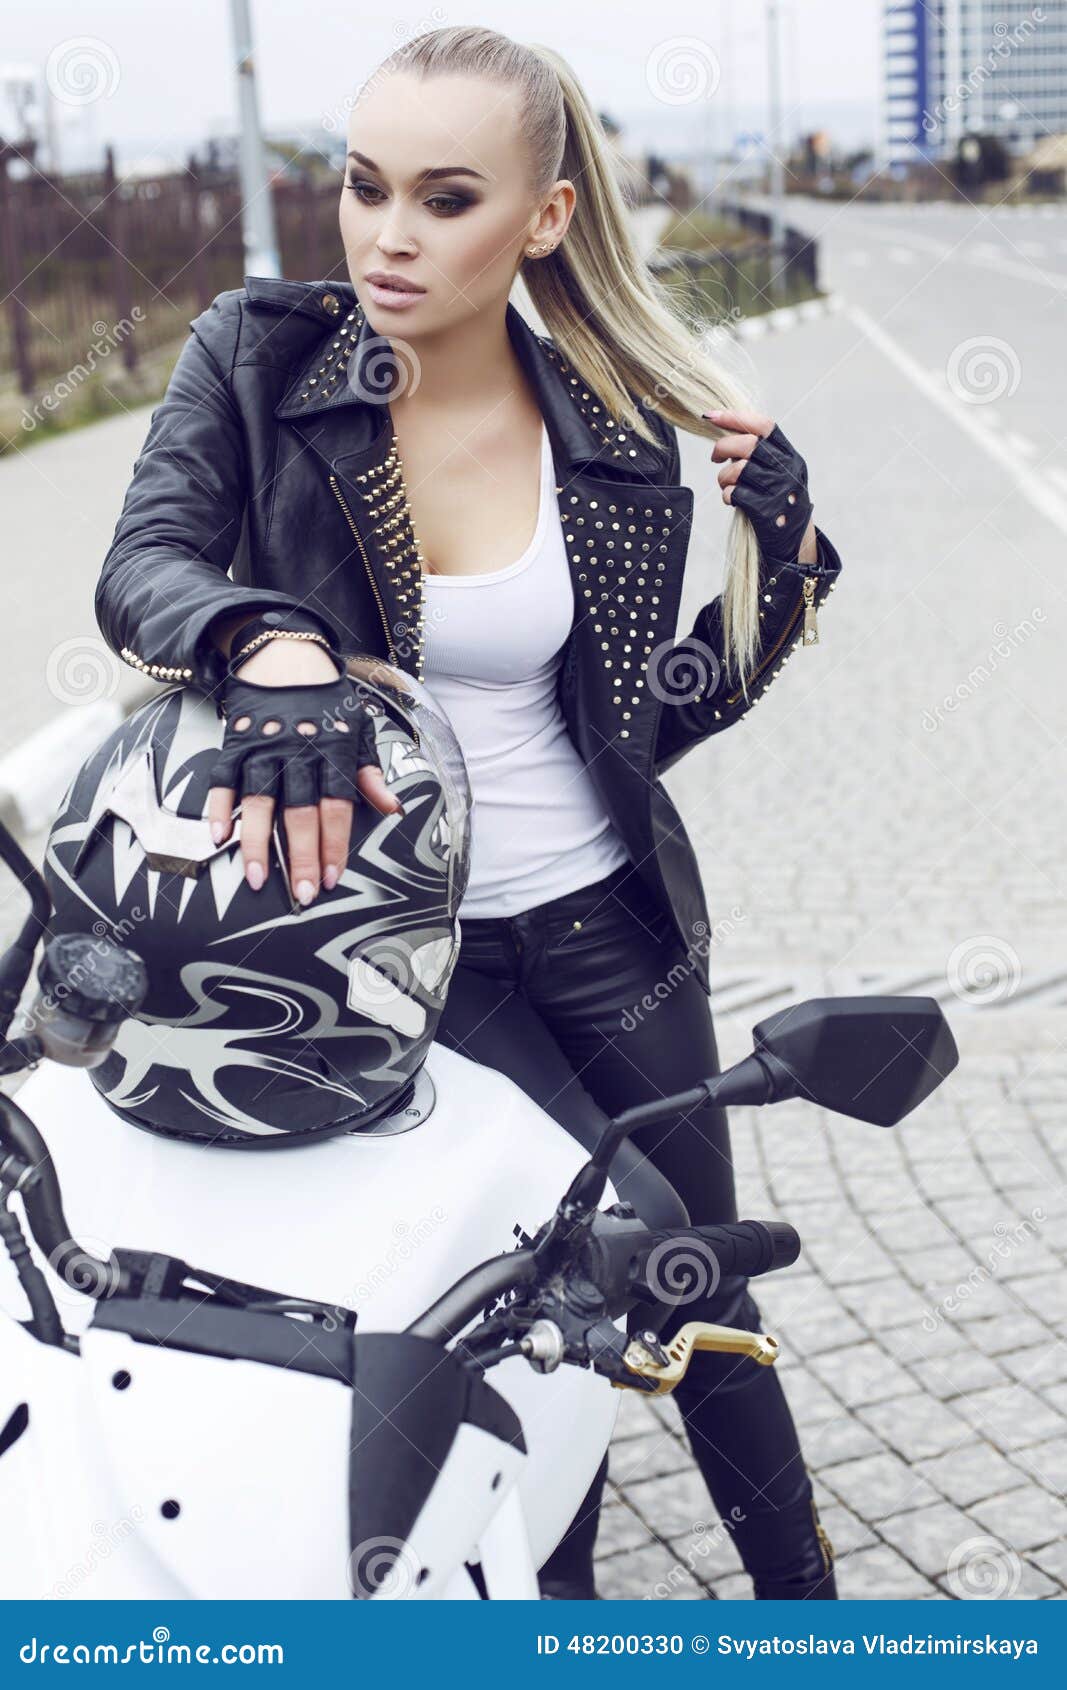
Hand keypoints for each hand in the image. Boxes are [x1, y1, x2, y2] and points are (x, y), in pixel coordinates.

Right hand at [206, 638, 401, 902]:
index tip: (334, 877)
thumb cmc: (327, 699)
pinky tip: (219, 837)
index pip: (336, 808)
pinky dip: (219, 808)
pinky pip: (223, 780)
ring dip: (257, 843)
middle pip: (299, 813)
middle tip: (303, 893)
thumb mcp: (358, 729)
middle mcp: (298, 753)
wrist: (285, 654)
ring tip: (257, 878)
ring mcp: (263, 748)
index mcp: (332, 753)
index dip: (334, 845)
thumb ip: (370, 772)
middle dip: (301, 856)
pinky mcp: (235, 742)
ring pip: (258, 802)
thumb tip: (393, 808)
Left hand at [704, 407, 815, 565]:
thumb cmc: (779, 501)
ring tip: (727, 484)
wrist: (795, 542)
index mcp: (790, 456)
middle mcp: (787, 471)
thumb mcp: (780, 473)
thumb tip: (724, 430)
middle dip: (723, 447)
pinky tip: (731, 499)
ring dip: (724, 477)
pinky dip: (727, 495)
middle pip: (748, 445)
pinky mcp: (767, 512)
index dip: (735, 417)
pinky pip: (735, 493)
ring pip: (739, 470)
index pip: (764, 426)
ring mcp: (779, 491)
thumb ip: (761, 453)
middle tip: (715, 457)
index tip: (712, 416)